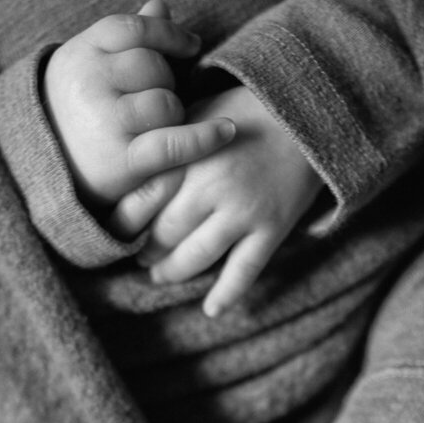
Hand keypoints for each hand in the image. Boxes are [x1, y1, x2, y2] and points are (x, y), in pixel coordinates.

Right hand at [43, 0, 236, 206]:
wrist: (43, 168)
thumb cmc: (79, 109)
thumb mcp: (91, 66)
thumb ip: (127, 36)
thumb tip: (161, 5)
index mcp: (80, 53)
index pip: (134, 28)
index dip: (168, 34)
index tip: (190, 45)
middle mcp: (88, 84)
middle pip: (153, 66)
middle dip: (163, 81)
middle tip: (149, 102)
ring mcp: (103, 122)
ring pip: (166, 103)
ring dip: (171, 114)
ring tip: (152, 126)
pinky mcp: (121, 161)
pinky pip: (174, 143)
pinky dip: (204, 137)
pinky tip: (227, 130)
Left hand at [115, 85, 322, 315]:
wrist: (306, 115)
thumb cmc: (246, 113)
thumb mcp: (198, 116)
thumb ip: (168, 143)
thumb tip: (131, 169)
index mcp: (187, 156)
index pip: (141, 201)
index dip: (124, 224)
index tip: (118, 233)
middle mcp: (210, 186)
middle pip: (164, 234)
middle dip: (147, 252)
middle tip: (142, 257)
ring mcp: (242, 210)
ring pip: (196, 257)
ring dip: (173, 273)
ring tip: (161, 276)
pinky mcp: (271, 227)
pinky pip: (244, 270)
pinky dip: (227, 294)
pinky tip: (212, 309)